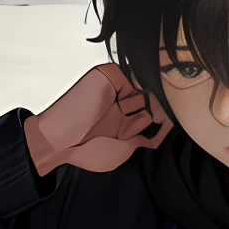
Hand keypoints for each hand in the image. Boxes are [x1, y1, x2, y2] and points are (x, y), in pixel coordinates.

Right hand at [24, 64, 169, 177]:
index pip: (150, 119)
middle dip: (156, 112)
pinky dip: (135, 90)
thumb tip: (164, 128)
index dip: (162, 122)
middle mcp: (121, 107)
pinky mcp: (110, 76)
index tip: (168, 125)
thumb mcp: (122, 152)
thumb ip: (144, 139)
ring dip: (144, 104)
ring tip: (130, 116)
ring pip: (144, 91)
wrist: (60, 137)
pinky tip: (128, 102)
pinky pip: (132, 77)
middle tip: (154, 119)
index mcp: (122, 126)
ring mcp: (116, 91)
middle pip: (151, 103)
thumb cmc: (87, 150)